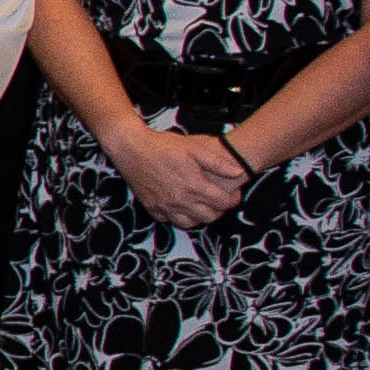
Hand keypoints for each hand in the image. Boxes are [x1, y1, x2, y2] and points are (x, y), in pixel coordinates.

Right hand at [105, 121, 251, 231]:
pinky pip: (172, 221)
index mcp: (193, 185)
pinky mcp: (153, 208)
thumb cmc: (162, 145)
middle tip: (220, 199)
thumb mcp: (194, 148)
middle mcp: (179, 200)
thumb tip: (239, 172)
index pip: (223, 202)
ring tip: (203, 203)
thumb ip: (217, 162)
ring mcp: (165, 206)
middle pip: (210, 217)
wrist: (131, 149)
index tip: (234, 193)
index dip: (233, 199)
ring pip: (191, 223)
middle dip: (220, 209)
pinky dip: (181, 216)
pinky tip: (183, 204)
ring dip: (201, 216)